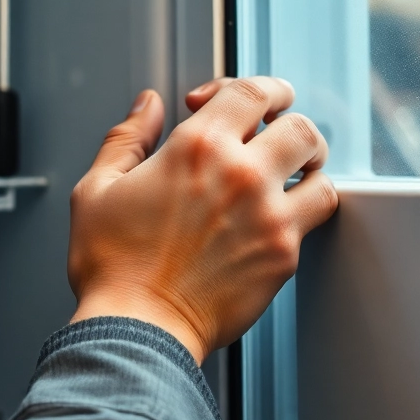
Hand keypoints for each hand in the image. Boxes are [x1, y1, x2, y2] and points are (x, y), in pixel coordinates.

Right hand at [67, 77, 338, 363]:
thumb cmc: (113, 266)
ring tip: (292, 175)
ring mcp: (269, 216)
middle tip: (277, 136)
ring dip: (309, 169)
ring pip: (321, 172)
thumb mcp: (98, 189)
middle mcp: (241, 174)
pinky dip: (305, 212)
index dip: (258, 89)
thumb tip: (147, 106)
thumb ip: (126, 138)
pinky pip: (316, 218)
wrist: (138, 330)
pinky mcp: (283, 255)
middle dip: (290, 126)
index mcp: (197, 148)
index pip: (253, 92)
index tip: (252, 101)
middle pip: (300, 126)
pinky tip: (280, 217)